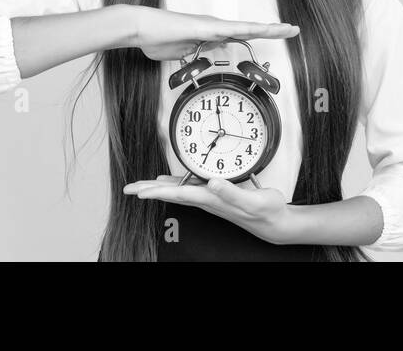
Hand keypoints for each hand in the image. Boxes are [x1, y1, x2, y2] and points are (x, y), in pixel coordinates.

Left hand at [123, 175, 293, 243]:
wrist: (274, 221)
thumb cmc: (265, 211)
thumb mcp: (252, 200)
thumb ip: (231, 192)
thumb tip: (212, 184)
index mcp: (212, 198)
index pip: (179, 194)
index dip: (157, 192)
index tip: (139, 192)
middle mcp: (208, 199)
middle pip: (172, 194)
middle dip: (149, 190)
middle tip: (129, 188)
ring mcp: (211, 198)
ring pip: (178, 191)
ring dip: (159, 188)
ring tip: (142, 185)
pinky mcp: (217, 194)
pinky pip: (190, 188)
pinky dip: (177, 184)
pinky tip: (171, 182)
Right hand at [126, 6, 298, 61]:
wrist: (141, 29)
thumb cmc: (157, 39)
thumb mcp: (182, 53)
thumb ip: (194, 53)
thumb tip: (199, 55)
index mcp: (212, 33)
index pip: (243, 34)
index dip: (261, 34)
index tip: (278, 34)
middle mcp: (216, 26)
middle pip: (251, 28)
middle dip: (273, 30)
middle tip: (294, 29)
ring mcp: (212, 26)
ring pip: (247, 27)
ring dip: (268, 29)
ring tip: (288, 29)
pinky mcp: (206, 27)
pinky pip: (231, 29)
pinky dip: (248, 29)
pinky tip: (262, 29)